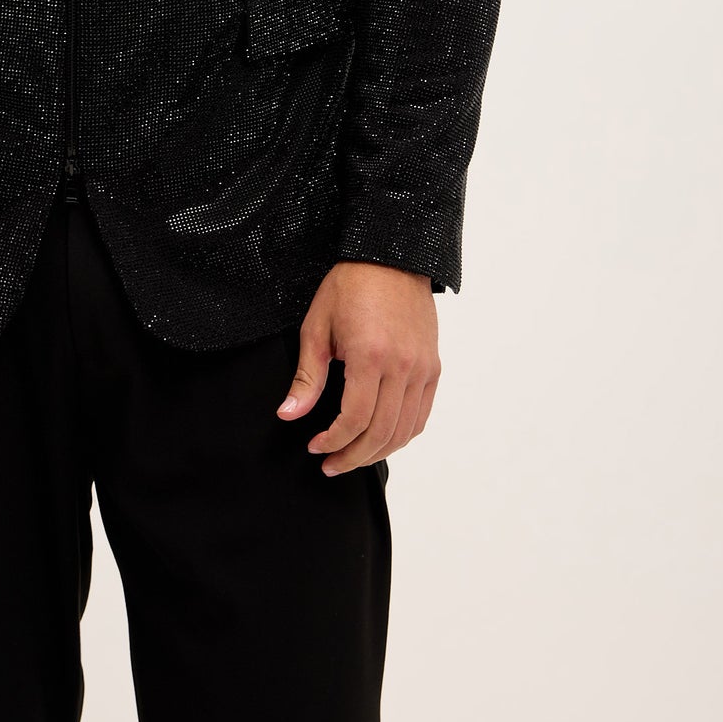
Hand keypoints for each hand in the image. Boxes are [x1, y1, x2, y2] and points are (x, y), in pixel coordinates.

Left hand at [276, 259, 440, 474]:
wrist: (390, 257)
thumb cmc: (350, 286)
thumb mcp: (317, 327)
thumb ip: (306, 377)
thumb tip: (289, 414)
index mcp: (370, 356)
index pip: (354, 419)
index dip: (333, 441)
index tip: (316, 447)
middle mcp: (402, 367)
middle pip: (380, 433)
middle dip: (353, 456)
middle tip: (331, 464)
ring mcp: (422, 369)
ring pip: (404, 431)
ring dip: (377, 452)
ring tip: (353, 457)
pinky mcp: (433, 367)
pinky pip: (421, 415)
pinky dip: (402, 435)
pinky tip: (382, 440)